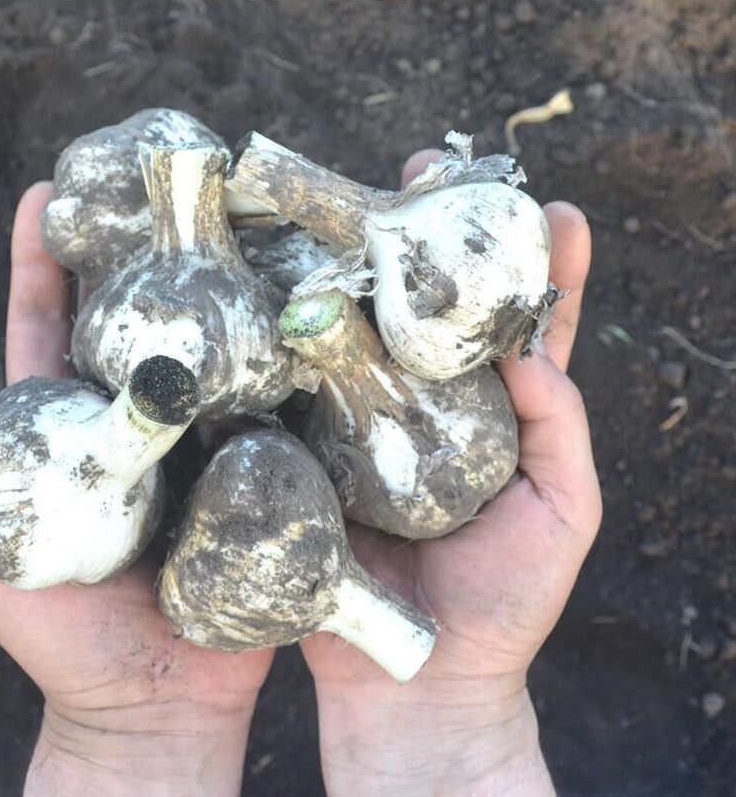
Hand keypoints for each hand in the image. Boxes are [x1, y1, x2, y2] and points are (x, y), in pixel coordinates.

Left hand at [0, 183, 273, 796]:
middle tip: (164, 186)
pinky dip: (283, 362)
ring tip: (244, 228)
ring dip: (223, 292)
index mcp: (71, 430)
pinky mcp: (255, 471)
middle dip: (144, 251)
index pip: (50, 327)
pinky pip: (270, 407)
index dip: (45, 262)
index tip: (49, 194)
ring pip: (211, 348)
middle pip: (137, 319)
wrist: (158, 707)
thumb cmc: (64, 643)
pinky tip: (301, 313)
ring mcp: (200, 441)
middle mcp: (137, 421)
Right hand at [300, 151, 600, 795]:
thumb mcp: (562, 516)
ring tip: (355, 200)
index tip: (549, 207)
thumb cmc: (504, 604)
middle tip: (431, 168)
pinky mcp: (312, 443)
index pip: (520, 326)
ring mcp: (364, 419)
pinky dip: (296, 328)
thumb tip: (537, 352)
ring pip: (363, 327)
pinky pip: (303, 378)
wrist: (410, 679)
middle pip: (432, 305)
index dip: (538, 265)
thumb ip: (561, 434)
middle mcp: (427, 404)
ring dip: (360, 261)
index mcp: (495, 416)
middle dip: (435, 233)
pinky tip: (286, 276)